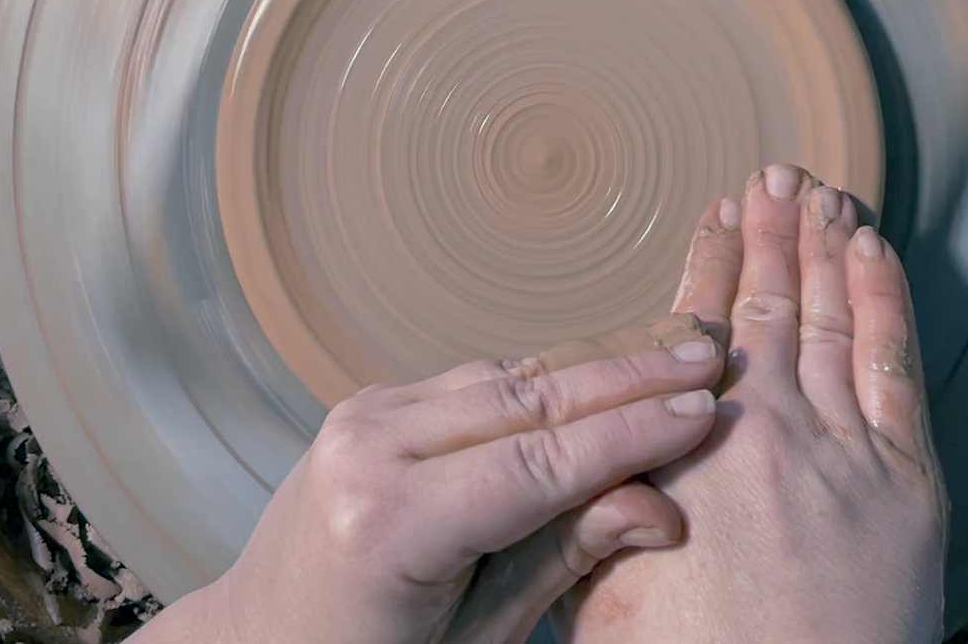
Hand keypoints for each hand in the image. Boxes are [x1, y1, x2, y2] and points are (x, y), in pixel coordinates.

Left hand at [141, 336, 723, 643]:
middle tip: (707, 359)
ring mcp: (360, 417)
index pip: (537, 464)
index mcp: (386, 524)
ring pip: (504, 376)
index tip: (701, 409)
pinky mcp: (368, 405)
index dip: (629, 434)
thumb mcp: (476, 638)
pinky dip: (546, 377)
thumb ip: (562, 561)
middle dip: (626, 378)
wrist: (260, 639)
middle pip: (525, 401)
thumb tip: (661, 508)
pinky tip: (604, 372)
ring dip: (595, 365)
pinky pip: (474, 382)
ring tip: (675, 354)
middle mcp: (366, 451)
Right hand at [554, 165, 949, 643]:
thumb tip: (585, 462)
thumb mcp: (600, 604)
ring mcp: (845, 456)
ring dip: (827, 249)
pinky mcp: (909, 488)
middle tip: (775, 174)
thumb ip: (592, 517)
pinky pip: (894, 368)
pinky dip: (885, 304)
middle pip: (768, 309)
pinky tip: (875, 256)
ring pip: (832, 322)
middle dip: (773, 234)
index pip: (698, 331)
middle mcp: (765, 436)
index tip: (715, 215)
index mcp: (683, 456)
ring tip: (822, 191)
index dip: (709, 266)